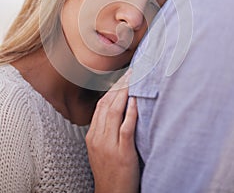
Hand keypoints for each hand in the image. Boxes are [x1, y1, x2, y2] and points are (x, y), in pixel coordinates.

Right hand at [86, 70, 139, 192]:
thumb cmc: (109, 172)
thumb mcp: (100, 149)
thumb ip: (105, 130)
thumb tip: (117, 109)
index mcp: (93, 135)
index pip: (100, 104)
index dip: (111, 88)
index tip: (121, 77)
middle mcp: (98, 137)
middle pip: (107, 104)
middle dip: (119, 86)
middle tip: (130, 72)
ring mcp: (109, 145)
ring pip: (114, 112)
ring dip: (125, 93)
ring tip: (134, 79)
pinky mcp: (122, 152)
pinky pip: (126, 127)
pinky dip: (130, 111)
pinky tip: (135, 100)